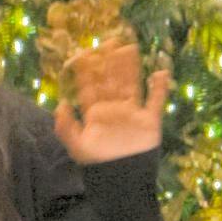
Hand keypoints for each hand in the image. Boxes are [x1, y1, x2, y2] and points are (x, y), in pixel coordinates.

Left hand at [59, 33, 163, 164]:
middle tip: (109, 40)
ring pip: (132, 83)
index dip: (88, 69)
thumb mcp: (77, 147)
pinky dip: (159, 87)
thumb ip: (66, 127)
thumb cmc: (98, 165)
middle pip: (111, 79)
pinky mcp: (149, 120)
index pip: (91, 85)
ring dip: (131, 67)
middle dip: (110, 61)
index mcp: (95, 112)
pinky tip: (160, 72)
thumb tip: (61, 104)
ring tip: (129, 47)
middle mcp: (113, 108)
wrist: (123, 180)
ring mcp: (132, 112)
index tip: (86, 52)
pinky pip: (156, 100)